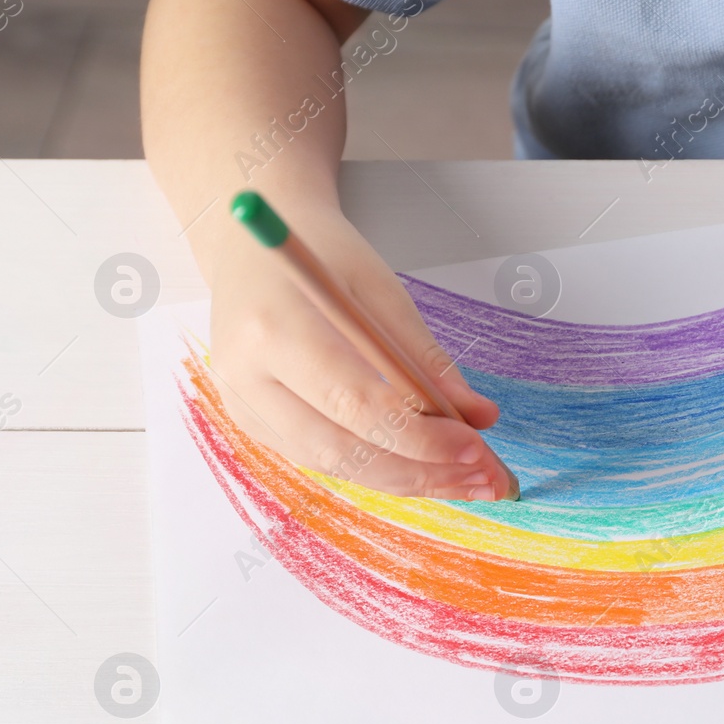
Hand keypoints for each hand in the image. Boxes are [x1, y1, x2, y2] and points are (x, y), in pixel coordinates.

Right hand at [208, 210, 513, 499]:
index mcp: (275, 329)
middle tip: (481, 477)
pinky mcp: (250, 420)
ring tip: (464, 478)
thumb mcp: (381, 290)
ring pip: (333, 465)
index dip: (421, 438)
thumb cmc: (317, 255)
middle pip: (343, 451)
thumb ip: (426, 358)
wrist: (250, 245)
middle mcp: (244, 376)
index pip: (357, 405)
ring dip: (406, 479)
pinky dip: (377, 467)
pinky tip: (423, 466)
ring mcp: (241, 404)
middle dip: (421, 471)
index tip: (475, 447)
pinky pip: (322, 458)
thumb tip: (478, 415)